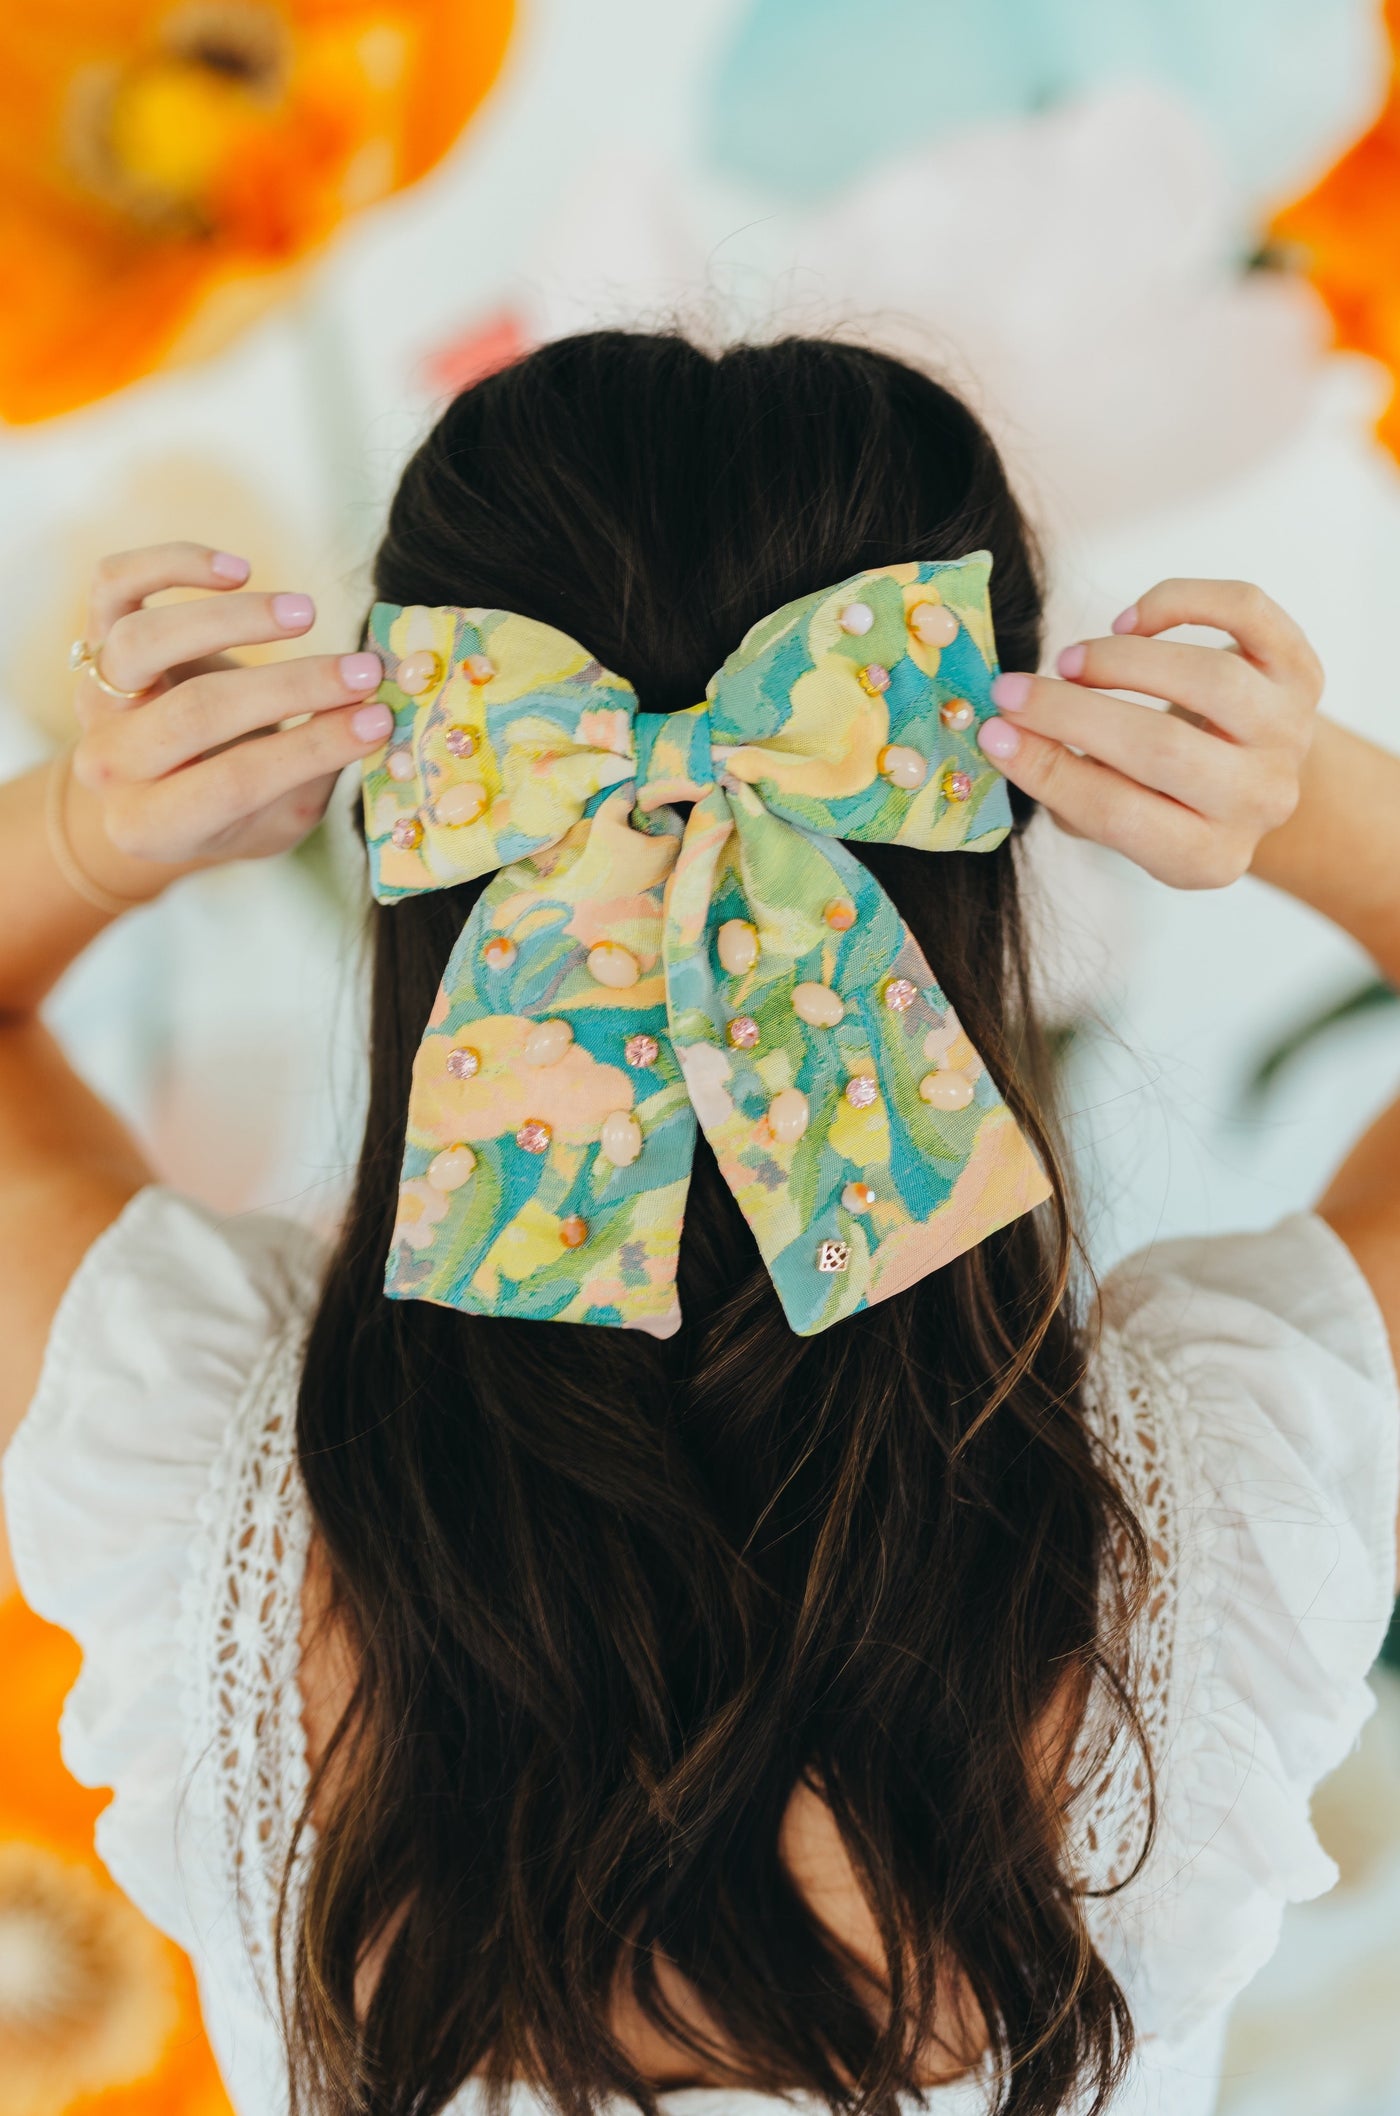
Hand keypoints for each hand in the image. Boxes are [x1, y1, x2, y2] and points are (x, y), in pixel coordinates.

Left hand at [70, 543, 391, 865]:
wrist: (150, 791)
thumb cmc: (231, 811)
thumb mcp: (275, 820)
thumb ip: (313, 773)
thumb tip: (373, 714)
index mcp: (152, 824)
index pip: (235, 782)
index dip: (312, 748)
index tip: (378, 720)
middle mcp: (112, 762)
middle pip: (196, 711)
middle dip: (292, 685)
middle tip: (364, 672)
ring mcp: (95, 697)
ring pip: (145, 640)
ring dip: (235, 619)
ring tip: (306, 614)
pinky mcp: (94, 639)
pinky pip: (115, 584)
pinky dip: (172, 565)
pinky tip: (239, 571)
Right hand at [977, 578, 1323, 888]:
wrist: (1257, 773)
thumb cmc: (1167, 797)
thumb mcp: (1121, 817)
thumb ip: (1069, 788)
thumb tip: (1005, 739)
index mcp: (1207, 856)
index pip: (1118, 815)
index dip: (1047, 771)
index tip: (992, 734)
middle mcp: (1258, 799)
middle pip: (1161, 748)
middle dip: (1071, 712)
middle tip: (1011, 691)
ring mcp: (1287, 733)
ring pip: (1208, 679)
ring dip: (1120, 660)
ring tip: (1070, 661)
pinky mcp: (1300, 671)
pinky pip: (1244, 612)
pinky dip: (1178, 602)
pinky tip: (1131, 622)